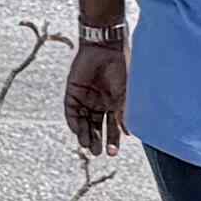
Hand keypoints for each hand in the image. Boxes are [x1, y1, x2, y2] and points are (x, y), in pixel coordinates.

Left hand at [63, 28, 128, 158]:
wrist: (106, 47)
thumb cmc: (121, 67)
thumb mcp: (126, 92)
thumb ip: (124, 112)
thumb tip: (128, 133)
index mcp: (114, 104)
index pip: (112, 127)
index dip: (113, 141)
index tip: (113, 153)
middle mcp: (100, 103)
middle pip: (96, 127)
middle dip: (97, 140)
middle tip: (97, 153)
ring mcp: (86, 98)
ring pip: (84, 121)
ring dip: (85, 134)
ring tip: (87, 147)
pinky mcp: (73, 91)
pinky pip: (71, 110)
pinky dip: (74, 121)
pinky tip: (77, 131)